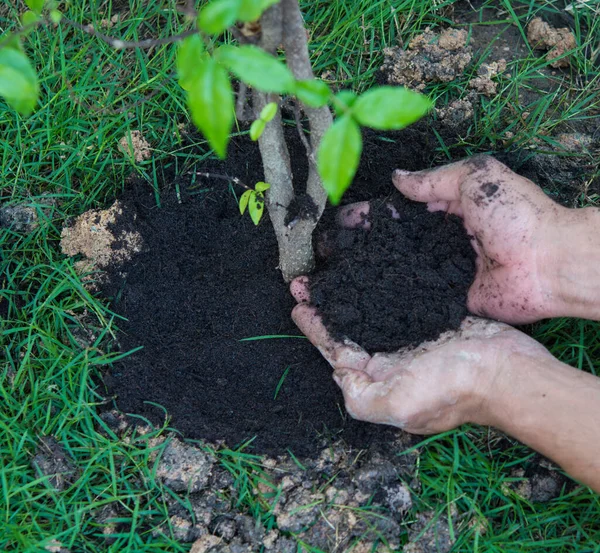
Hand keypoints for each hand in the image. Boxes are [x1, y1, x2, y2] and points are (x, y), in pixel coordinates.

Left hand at [290, 282, 552, 433]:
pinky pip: (398, 298)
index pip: (337, 351)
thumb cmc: (454, 388)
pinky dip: (381, 283)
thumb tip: (337, 372)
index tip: (298, 302)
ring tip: (332, 266)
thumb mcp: (399, 405)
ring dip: (350, 290)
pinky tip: (373, 265)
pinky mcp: (431, 317)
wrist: (509, 371)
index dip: (315, 328)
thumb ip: (361, 395)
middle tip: (307, 278)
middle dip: (327, 304)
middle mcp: (392, 359)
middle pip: (350, 328)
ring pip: (371, 310)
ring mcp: (412, 337)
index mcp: (380, 379)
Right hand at [340, 155, 599, 323]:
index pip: (397, 211)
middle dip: (360, 246)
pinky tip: (359, 302)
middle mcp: (438, 242)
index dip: (369, 215)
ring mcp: (441, 273)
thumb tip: (396, 178)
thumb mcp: (475, 178)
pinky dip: (389, 298)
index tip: (340, 221)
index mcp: (445, 209)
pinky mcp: (446, 300)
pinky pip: (413, 297)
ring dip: (367, 272)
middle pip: (391, 243)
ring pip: (396, 271)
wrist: (548, 264)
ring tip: (333, 277)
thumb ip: (433, 179)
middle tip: (327, 252)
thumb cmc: (515, 215)